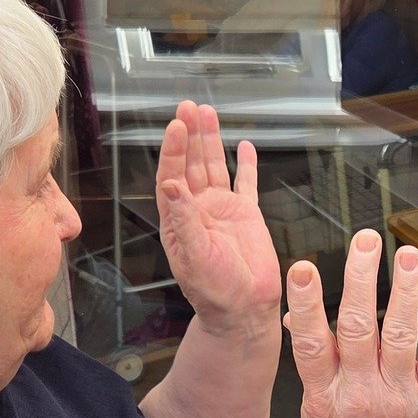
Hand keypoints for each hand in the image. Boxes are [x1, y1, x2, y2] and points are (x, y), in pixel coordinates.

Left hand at [156, 101, 282, 335]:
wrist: (244, 310)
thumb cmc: (215, 292)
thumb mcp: (195, 257)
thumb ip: (184, 220)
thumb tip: (170, 185)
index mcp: (179, 218)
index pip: (172, 175)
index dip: (174, 150)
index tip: (177, 125)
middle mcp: (198, 210)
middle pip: (191, 164)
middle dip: (190, 135)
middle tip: (189, 106)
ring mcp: (223, 211)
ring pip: (215, 167)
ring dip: (211, 141)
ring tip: (208, 113)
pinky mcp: (247, 217)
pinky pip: (246, 185)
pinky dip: (246, 166)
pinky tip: (244, 147)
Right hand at [284, 230, 417, 417]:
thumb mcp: (314, 410)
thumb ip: (311, 361)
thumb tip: (298, 315)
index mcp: (325, 395)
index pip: (311, 343)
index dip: (307, 304)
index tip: (304, 270)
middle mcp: (361, 392)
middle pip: (359, 328)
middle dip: (362, 279)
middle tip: (365, 242)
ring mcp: (399, 395)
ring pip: (401, 335)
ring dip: (404, 291)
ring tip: (405, 256)